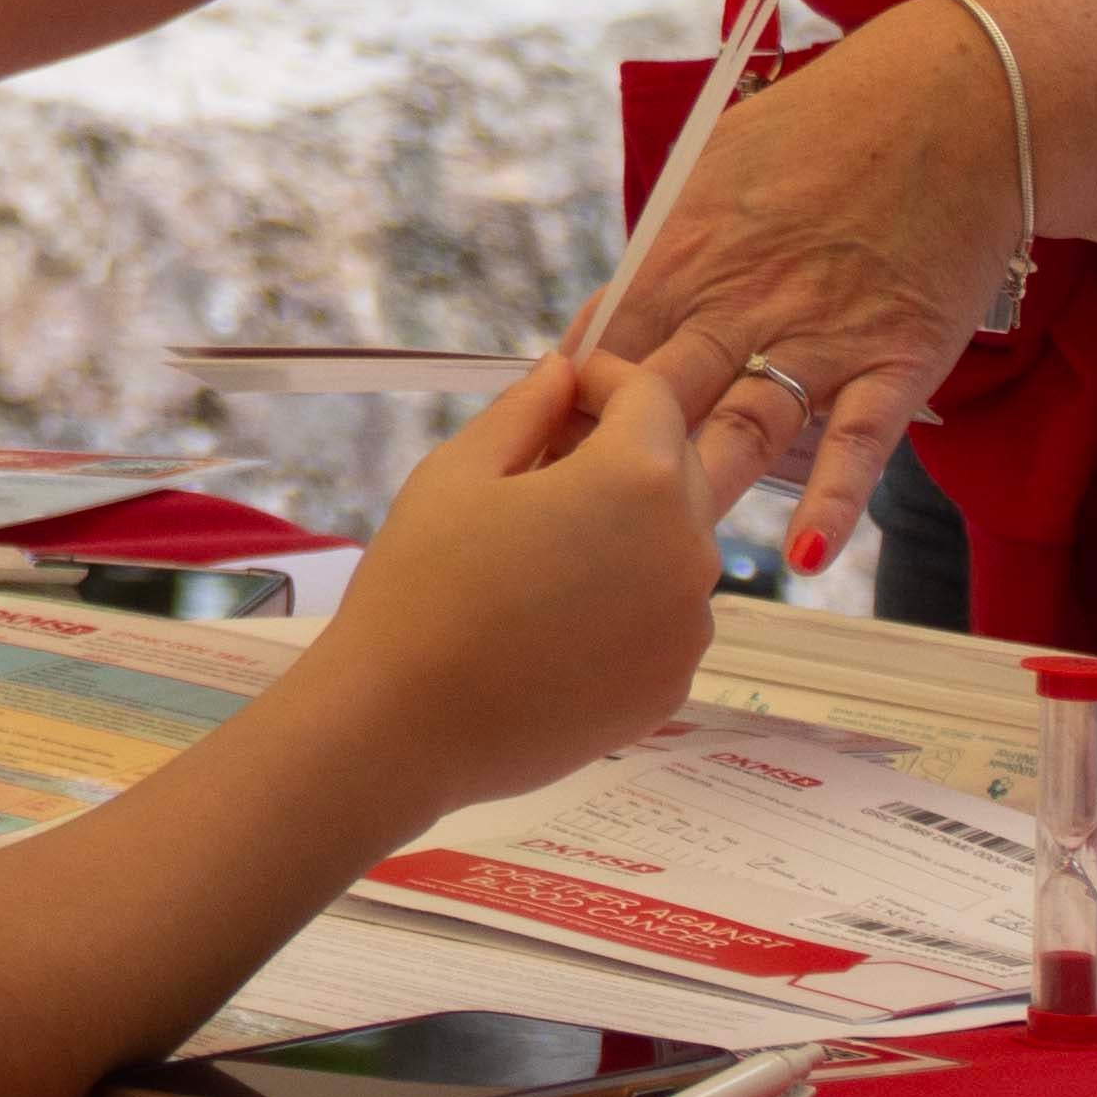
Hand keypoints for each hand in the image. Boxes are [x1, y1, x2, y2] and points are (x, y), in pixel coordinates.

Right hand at [317, 354, 727, 806]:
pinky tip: (555, 618)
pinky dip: (628, 600)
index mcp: (639, 481)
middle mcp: (690, 551)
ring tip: (544, 549)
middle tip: (542, 463)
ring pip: (674, 546)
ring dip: (628, 527)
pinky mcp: (673, 686)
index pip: (649, 395)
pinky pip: (665, 617)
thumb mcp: (457, 471)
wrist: (406, 724)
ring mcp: (689, 629)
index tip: (561, 387)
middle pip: (676, 467)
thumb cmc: (421, 584)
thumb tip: (561, 372)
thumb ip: (524, 410)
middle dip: (621, 448)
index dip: (604, 376)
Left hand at [592, 0, 1026, 572]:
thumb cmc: (831, 121)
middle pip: (654, 403)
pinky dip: (832, 501)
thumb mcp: (717, 162)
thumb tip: (613, 309)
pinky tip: (805, 555)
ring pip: (742, 433)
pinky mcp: (896, 360)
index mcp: (683, 250)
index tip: (538, 462)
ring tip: (658, 561)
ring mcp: (819, 337)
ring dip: (698, 495)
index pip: (603, 347)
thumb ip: (667, 243)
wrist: (955, 103)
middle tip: (570, 535)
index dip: (567, 409)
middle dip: (609, 468)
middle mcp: (740, 301)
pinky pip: (858, 444)